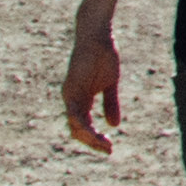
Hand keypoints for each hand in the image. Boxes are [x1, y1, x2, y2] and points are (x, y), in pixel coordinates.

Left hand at [60, 15, 125, 153]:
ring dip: (88, 137)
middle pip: (77, 131)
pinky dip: (81, 124)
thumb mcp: (110, 84)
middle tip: (108, 150)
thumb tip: (114, 125)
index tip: (110, 148)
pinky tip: (92, 131)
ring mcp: (70, 94)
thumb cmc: (104, 56)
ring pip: (74, 125)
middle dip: (92, 143)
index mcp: (82, 100)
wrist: (97, 35)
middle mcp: (73, 100)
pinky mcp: (72, 88)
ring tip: (103, 144)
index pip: (84, 128)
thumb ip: (110, 104)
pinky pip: (74, 112)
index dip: (96, 140)